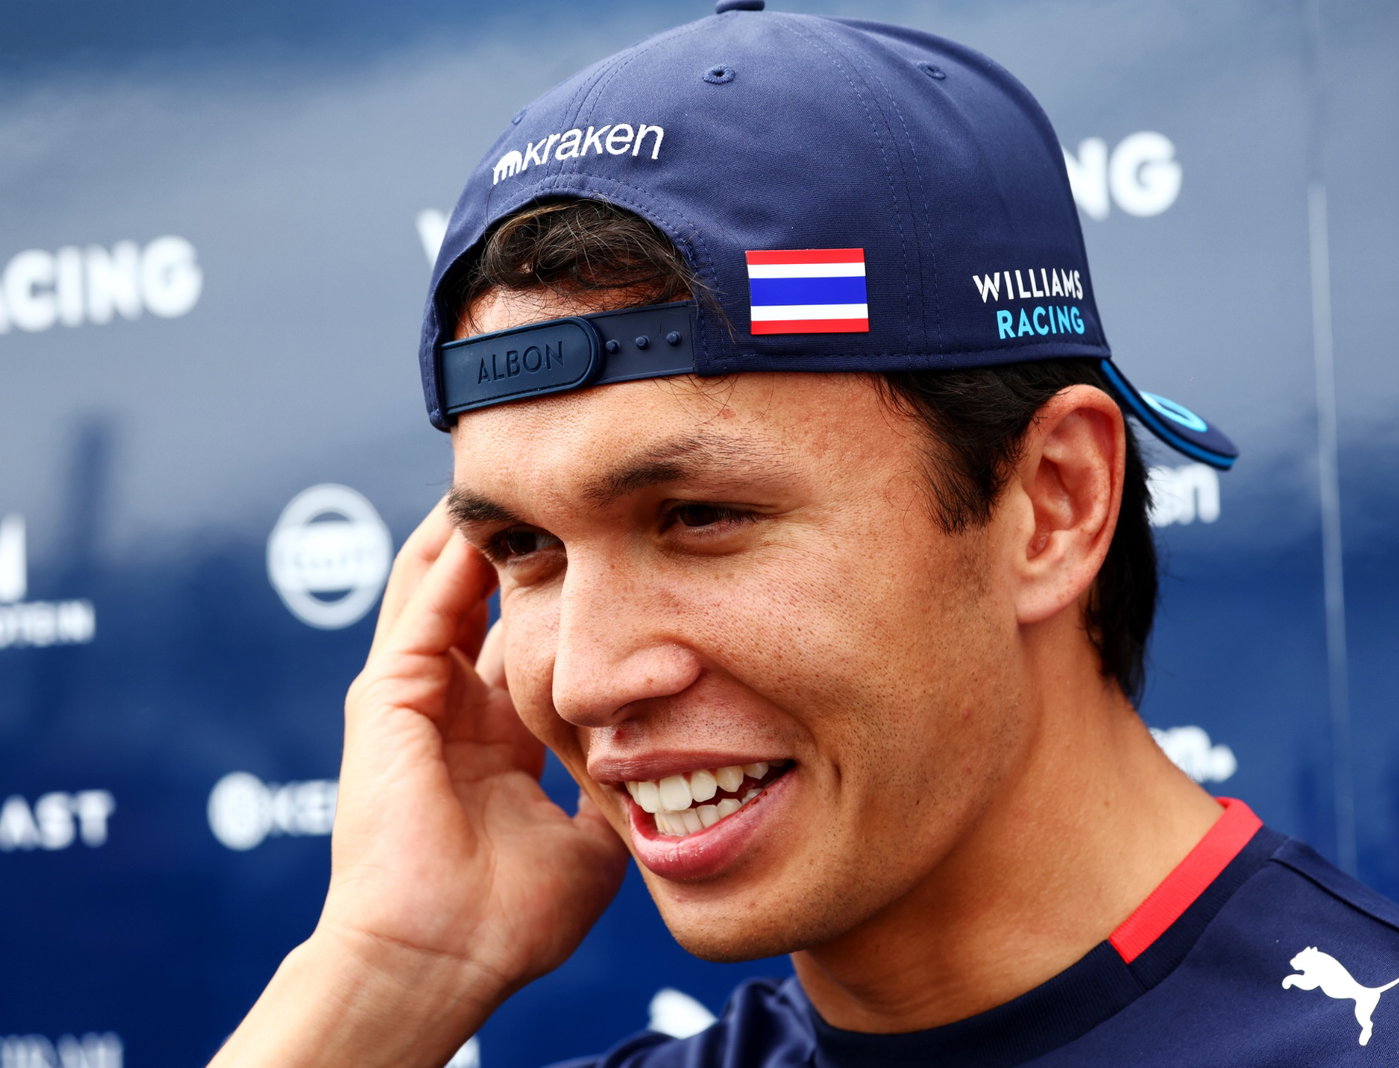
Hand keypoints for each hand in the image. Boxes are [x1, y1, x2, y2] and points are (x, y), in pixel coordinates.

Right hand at [324, 497, 628, 994]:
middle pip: (486, 600)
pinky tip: (484, 511)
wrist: (441, 957)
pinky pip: (425, 604)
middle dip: (523, 546)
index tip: (613, 551)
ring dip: (482, 533)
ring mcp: (415, 697)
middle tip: (565, 485)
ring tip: (522, 471)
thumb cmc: (506, 921)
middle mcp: (454, 708)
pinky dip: (452, 555)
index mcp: (496, 740)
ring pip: (446, 586)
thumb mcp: (589, 840)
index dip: (569, 596)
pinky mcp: (389, 694)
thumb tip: (676, 775)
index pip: (530, 642)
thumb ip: (621, 795)